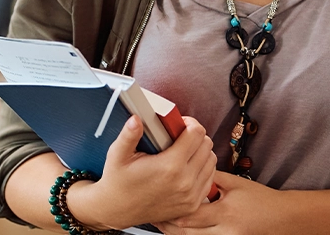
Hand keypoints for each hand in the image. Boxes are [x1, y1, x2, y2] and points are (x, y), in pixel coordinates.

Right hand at [67, 116, 216, 230]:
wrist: (117, 211)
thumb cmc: (118, 182)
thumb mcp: (118, 155)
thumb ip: (129, 135)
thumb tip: (136, 119)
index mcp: (170, 166)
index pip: (197, 133)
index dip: (189, 123)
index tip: (179, 124)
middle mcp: (185, 182)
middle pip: (207, 145)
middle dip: (195, 136)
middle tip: (180, 136)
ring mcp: (191, 195)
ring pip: (212, 161)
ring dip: (201, 151)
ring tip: (184, 150)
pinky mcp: (192, 205)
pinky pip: (209, 179)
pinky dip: (202, 169)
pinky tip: (187, 166)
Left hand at [159, 172, 277, 233]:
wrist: (282, 218)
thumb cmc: (261, 199)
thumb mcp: (237, 183)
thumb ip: (213, 178)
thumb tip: (191, 168)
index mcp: (226, 211)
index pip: (192, 212)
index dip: (173, 208)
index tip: (159, 202)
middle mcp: (225, 230)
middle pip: (187, 232)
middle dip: (168, 224)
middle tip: (154, 215)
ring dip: (175, 233)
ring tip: (161, 223)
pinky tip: (180, 230)